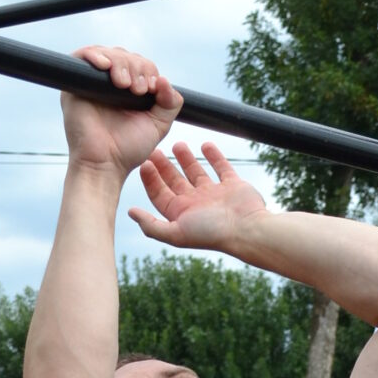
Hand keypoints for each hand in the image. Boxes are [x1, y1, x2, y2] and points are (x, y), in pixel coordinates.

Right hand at [61, 45, 180, 178]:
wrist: (105, 164)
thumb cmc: (128, 149)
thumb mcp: (158, 125)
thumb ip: (170, 103)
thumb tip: (164, 79)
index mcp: (128, 91)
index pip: (139, 64)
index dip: (148, 70)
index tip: (151, 89)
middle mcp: (108, 85)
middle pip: (125, 56)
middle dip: (136, 67)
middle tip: (137, 89)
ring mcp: (90, 84)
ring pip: (107, 53)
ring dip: (120, 63)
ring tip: (124, 84)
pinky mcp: (72, 86)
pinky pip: (80, 56)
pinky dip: (94, 55)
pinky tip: (105, 66)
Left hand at [129, 139, 267, 250]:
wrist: (246, 229)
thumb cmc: (211, 233)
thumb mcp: (176, 233)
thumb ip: (152, 225)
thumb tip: (130, 213)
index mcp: (182, 214)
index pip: (160, 194)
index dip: (151, 179)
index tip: (144, 162)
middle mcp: (196, 204)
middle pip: (175, 181)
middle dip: (164, 167)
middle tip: (155, 149)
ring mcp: (215, 194)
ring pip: (196, 172)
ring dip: (186, 159)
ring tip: (178, 145)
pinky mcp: (233, 185)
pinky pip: (221, 167)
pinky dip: (214, 156)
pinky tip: (206, 145)